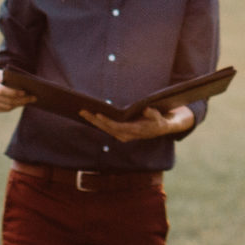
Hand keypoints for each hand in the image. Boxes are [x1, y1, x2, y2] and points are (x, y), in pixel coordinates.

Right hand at [0, 68, 34, 113]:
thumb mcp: (1, 72)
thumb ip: (10, 78)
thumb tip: (26, 86)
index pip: (1, 90)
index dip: (13, 93)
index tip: (24, 92)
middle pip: (5, 100)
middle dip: (21, 100)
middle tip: (33, 98)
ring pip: (6, 107)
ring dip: (19, 104)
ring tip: (30, 100)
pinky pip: (4, 110)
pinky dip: (14, 106)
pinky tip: (22, 102)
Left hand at [80, 105, 194, 142]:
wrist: (163, 128)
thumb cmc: (160, 121)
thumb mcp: (160, 118)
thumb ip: (154, 115)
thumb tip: (146, 109)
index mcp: (134, 132)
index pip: (116, 127)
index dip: (106, 121)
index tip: (97, 114)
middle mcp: (125, 135)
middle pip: (106, 128)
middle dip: (93, 119)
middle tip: (81, 110)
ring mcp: (122, 135)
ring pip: (104, 128)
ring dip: (92, 120)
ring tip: (82, 111)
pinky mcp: (120, 132)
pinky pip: (106, 127)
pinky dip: (97, 121)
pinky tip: (90, 114)